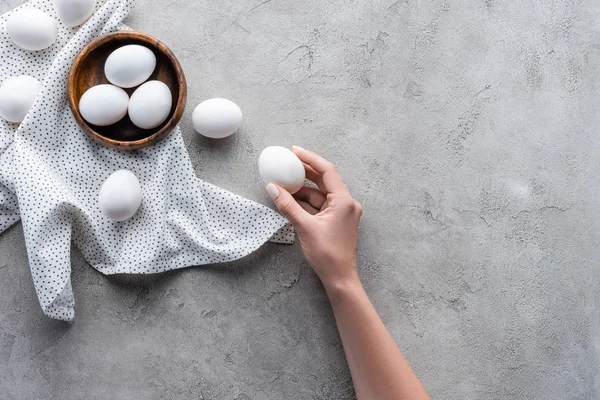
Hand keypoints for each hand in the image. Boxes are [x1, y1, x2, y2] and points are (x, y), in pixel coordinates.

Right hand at [265, 147, 362, 290]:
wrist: (340, 278)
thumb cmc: (327, 255)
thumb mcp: (305, 227)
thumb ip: (288, 206)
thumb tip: (272, 188)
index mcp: (344, 201)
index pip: (327, 171)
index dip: (310, 159)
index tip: (294, 151)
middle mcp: (347, 203)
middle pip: (324, 180)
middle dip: (305, 172)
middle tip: (288, 163)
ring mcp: (343, 212)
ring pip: (321, 194)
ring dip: (303, 190)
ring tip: (284, 183)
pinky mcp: (337, 221)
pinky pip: (321, 205)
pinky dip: (307, 202)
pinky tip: (291, 200)